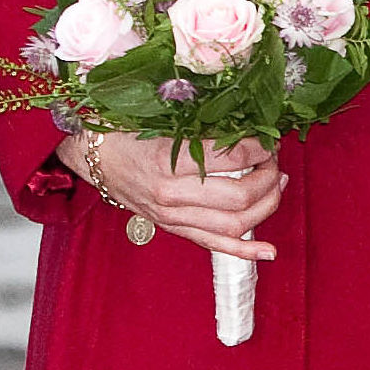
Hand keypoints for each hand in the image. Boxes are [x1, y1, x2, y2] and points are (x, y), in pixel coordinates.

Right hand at [57, 129, 287, 259]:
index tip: (266, 138)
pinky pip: (215, 246)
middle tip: (273, 160)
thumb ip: (199, 124)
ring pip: (234, 225)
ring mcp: (173, 217)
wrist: (93, 158)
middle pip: (240, 197)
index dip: (259, 148)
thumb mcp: (159, 118)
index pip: (231, 159)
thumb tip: (246, 124)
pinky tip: (269, 251)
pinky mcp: (174, 229)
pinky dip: (245, 251)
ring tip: (276, 185)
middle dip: (268, 177)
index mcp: (167, 160)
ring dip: (266, 206)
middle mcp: (171, 195)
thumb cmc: (124, 131)